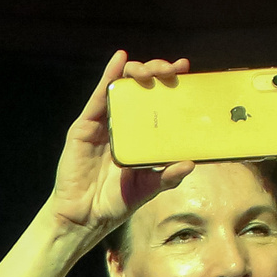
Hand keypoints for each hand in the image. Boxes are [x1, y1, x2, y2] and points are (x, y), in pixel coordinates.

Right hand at [38, 51, 195, 246]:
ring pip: (121, 86)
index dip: (171, 84)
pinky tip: (120, 59)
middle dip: (157, 71)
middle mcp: (123, 124)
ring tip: (151, 70)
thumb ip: (169, 176)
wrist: (85, 217)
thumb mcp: (149, 188)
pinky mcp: (85, 126)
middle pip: (141, 87)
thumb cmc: (115, 202)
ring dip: (138, 70)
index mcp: (140, 135)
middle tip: (171, 71)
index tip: (187, 73)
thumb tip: (191, 163)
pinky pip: (98, 97)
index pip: (158, 102)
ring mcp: (103, 123)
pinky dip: (109, 75)